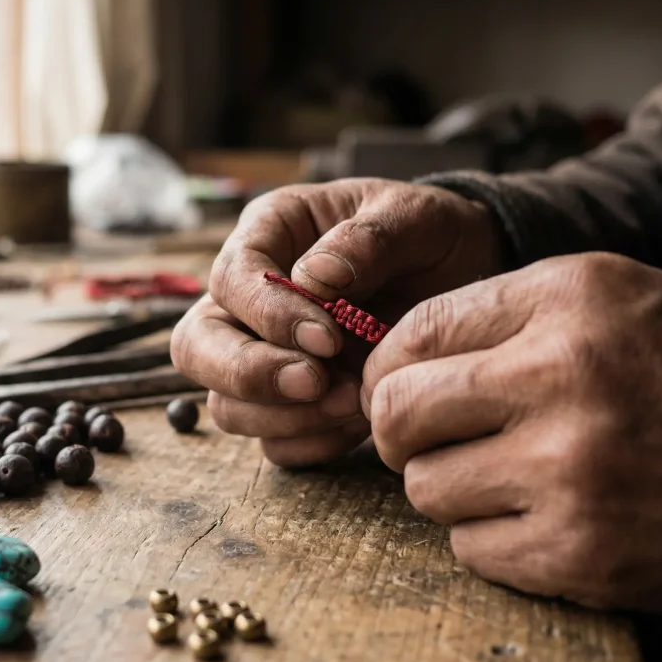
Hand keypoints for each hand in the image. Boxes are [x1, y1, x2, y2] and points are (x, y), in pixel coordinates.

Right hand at [171, 179, 504, 466]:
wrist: (465, 276)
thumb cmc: (429, 236)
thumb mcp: (414, 217)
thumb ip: (366, 240)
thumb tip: (313, 280)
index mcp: (268, 233)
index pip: (231, 279)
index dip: (268, 315)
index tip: (328, 338)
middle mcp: (248, 299)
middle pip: (197, 347)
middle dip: (249, 375)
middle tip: (315, 383)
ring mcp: (263, 356)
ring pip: (225, 404)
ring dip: (282, 416)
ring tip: (352, 402)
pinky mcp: (289, 404)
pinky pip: (271, 443)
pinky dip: (308, 443)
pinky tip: (355, 425)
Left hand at [364, 252, 661, 613]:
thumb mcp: (610, 300)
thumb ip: (500, 315)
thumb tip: (388, 361)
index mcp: (570, 302)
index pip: (414, 332)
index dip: (385, 366)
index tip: (395, 387)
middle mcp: (567, 378)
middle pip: (396, 413)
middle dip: (399, 430)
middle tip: (430, 436)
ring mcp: (574, 472)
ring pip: (425, 488)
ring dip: (451, 486)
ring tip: (509, 475)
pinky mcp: (582, 552)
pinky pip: (469, 549)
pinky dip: (492, 539)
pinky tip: (543, 517)